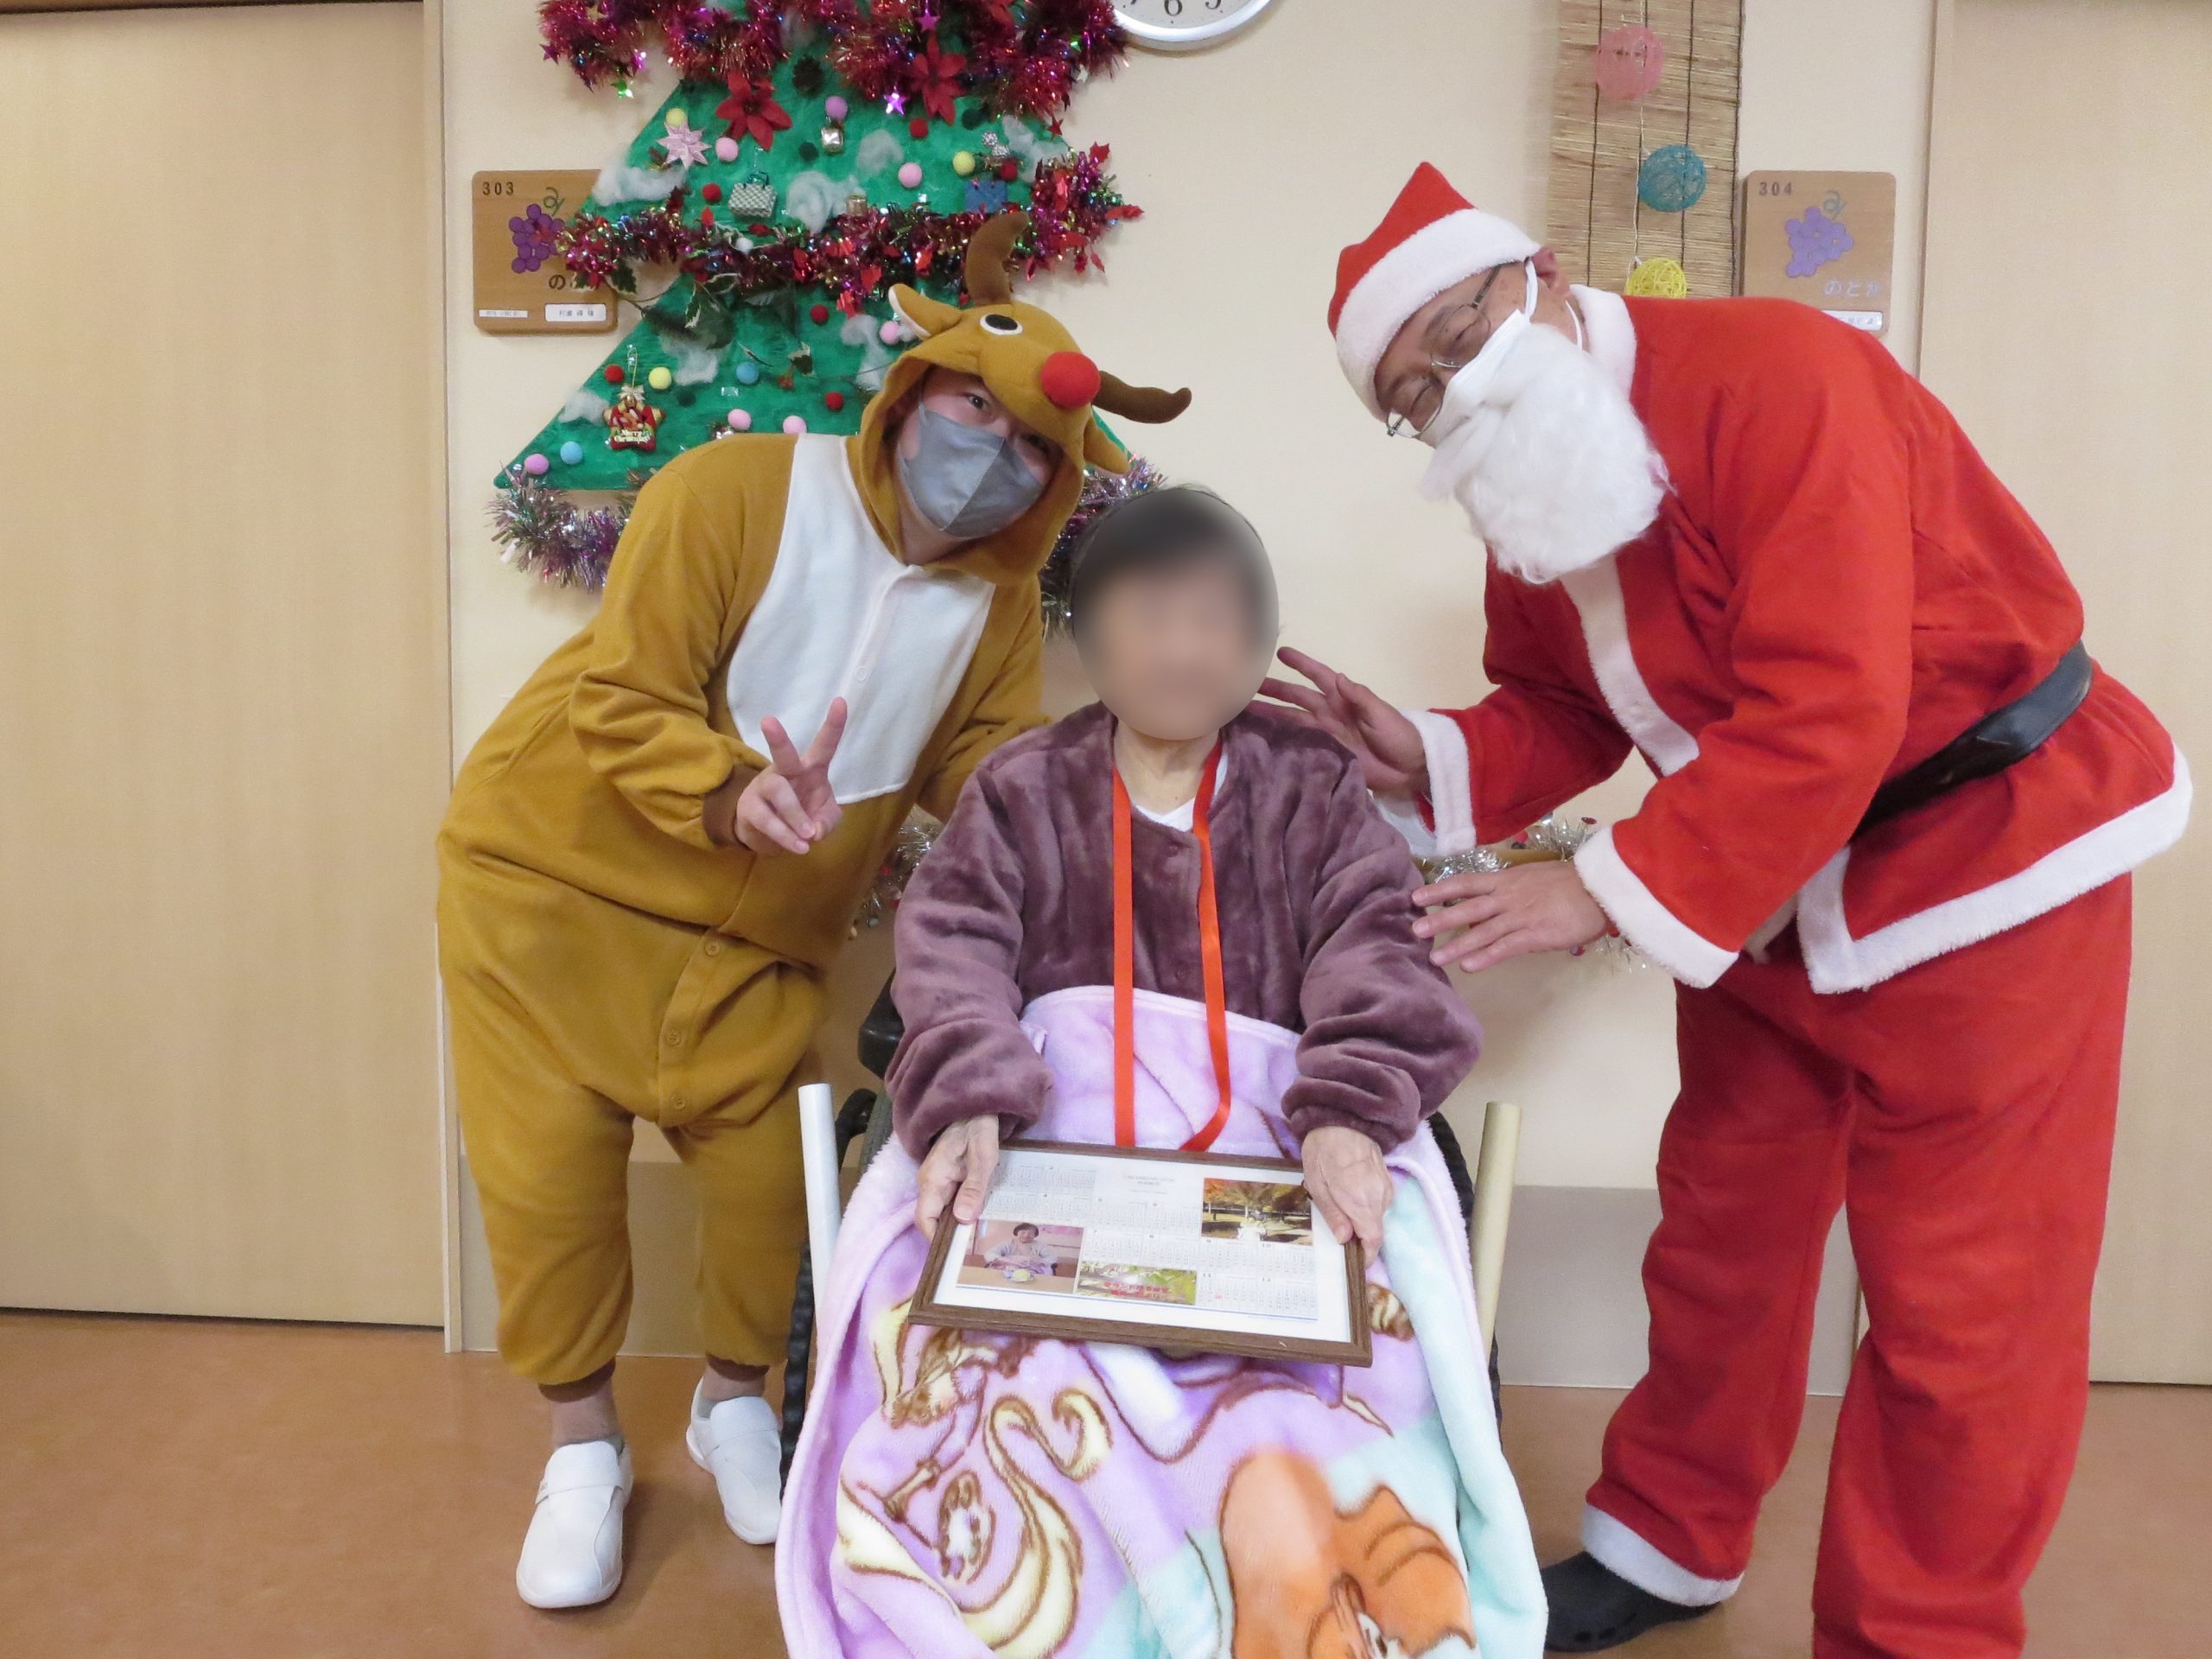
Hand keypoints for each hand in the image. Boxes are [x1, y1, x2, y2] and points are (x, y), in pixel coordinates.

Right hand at [713, 699, 847, 854]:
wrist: (768, 834)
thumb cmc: (802, 815)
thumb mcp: (824, 820)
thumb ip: (827, 823)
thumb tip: (813, 831)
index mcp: (809, 769)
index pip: (824, 745)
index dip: (834, 725)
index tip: (842, 701)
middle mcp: (786, 772)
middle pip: (783, 754)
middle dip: (777, 738)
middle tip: (768, 721)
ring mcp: (765, 787)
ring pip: (780, 794)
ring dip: (795, 816)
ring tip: (807, 836)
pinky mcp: (751, 808)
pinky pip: (768, 820)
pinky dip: (786, 836)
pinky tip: (799, 847)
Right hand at [914, 1115, 1001, 1240]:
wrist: (974, 1107)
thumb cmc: (978, 1129)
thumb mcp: (982, 1158)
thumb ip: (973, 1188)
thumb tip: (962, 1220)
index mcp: (933, 1179)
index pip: (924, 1219)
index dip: (935, 1239)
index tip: (955, 1252)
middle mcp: (928, 1182)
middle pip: (932, 1218)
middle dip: (948, 1235)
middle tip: (972, 1247)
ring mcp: (934, 1179)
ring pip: (940, 1211)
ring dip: (955, 1223)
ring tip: (977, 1235)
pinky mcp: (943, 1177)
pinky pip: (947, 1201)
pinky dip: (959, 1211)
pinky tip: (975, 1215)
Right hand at [1258, 648, 1428, 797]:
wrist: (1409, 768)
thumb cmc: (1399, 735)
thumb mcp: (1381, 713)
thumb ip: (1360, 696)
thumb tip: (1337, 677)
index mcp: (1343, 698)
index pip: (1318, 676)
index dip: (1301, 664)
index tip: (1280, 652)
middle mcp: (1329, 713)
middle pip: (1296, 698)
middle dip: (1274, 689)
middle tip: (1246, 684)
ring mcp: (1326, 734)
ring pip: (1291, 720)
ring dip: (1270, 714)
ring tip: (1245, 710)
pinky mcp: (1326, 754)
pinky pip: (1299, 745)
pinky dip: (1281, 741)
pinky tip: (1262, 739)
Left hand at [1302, 1124, 1392, 1252]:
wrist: (1342, 1117)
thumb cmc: (1323, 1150)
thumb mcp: (1317, 1185)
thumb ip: (1333, 1214)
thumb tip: (1346, 1240)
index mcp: (1361, 1202)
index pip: (1374, 1240)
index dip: (1366, 1255)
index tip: (1355, 1260)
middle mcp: (1379, 1197)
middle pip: (1375, 1229)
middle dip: (1360, 1237)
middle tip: (1339, 1233)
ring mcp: (1386, 1187)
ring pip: (1377, 1216)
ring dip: (1363, 1220)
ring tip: (1340, 1209)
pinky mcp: (1387, 1178)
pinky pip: (1379, 1202)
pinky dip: (1367, 1206)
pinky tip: (1350, 1195)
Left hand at [1412, 859, 1610, 972]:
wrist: (1599, 888)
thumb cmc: (1569, 883)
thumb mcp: (1533, 878)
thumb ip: (1510, 891)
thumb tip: (1488, 903)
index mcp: (1506, 880)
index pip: (1466, 883)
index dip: (1440, 890)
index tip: (1417, 897)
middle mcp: (1507, 897)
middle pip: (1466, 908)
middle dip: (1439, 919)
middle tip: (1414, 930)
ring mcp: (1520, 917)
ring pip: (1482, 932)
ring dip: (1457, 946)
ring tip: (1435, 958)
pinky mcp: (1535, 935)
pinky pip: (1505, 947)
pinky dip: (1486, 957)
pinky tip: (1470, 967)